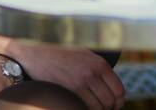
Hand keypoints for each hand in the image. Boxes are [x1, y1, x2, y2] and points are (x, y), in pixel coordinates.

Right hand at [4, 41, 124, 109]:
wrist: (36, 50)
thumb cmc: (59, 52)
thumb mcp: (85, 54)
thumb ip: (98, 68)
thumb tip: (109, 86)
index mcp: (100, 64)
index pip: (119, 91)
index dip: (118, 103)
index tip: (113, 106)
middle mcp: (92, 73)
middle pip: (110, 102)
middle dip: (107, 108)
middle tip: (100, 108)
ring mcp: (80, 83)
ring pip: (98, 108)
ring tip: (89, 107)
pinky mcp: (67, 91)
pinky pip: (82, 108)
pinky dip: (83, 109)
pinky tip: (78, 106)